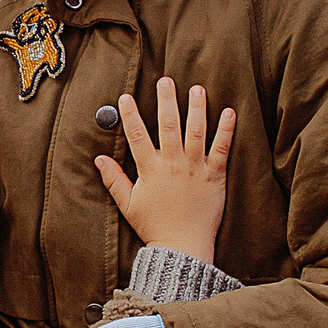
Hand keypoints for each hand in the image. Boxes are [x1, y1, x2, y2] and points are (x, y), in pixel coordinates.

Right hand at [94, 76, 235, 259]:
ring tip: (197, 89)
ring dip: (197, 108)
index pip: (137, 136)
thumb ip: (114, 180)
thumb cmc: (154, 227)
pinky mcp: (215, 176)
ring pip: (196, 131)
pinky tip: (229, 111)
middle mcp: (173, 165)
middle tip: (165, 80)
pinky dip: (226, 129)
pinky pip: (222, 148)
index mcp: (150, 170)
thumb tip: (98, 159)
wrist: (183, 248)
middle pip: (169, 125)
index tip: (125, 97)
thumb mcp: (128, 204)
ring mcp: (195, 169)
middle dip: (167, 100)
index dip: (130, 115)